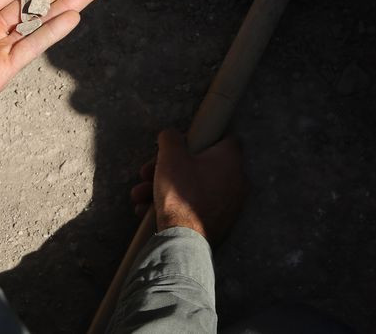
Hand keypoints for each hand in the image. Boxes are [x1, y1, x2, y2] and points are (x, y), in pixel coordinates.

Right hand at [131, 131, 245, 241]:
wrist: (184, 239)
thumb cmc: (181, 194)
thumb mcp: (170, 157)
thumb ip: (171, 138)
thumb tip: (171, 135)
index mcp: (230, 161)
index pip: (225, 138)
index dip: (202, 136)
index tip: (182, 142)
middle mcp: (236, 182)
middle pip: (199, 165)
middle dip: (169, 168)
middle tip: (148, 173)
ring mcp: (228, 206)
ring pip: (192, 187)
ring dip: (164, 188)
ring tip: (140, 195)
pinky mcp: (218, 223)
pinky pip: (194, 207)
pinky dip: (174, 206)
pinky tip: (148, 210)